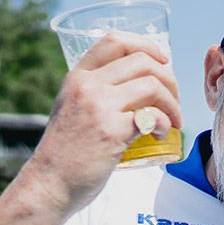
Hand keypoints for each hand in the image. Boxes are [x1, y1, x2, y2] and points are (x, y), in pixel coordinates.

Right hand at [19, 32, 181, 214]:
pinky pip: (152, 115)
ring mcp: (99, 107)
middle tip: (174, 101)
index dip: (146, 45)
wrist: (49, 184)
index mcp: (77, 76)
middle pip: (142, 61)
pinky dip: (165, 123)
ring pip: (152, 85)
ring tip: (172, 121)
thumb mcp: (72, 109)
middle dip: (169, 79)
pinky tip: (160, 134)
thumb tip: (135, 87)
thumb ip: (95, 94)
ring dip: (172, 103)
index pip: (114, 41)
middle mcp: (87, 86)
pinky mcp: (112, 131)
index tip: (163, 61)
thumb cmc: (66, 153)